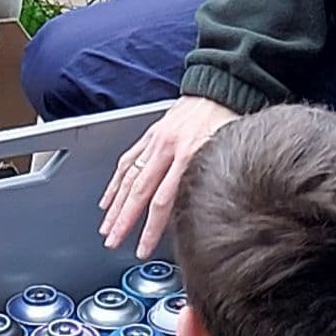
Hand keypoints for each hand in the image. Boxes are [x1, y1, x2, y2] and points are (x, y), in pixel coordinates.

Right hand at [100, 93, 233, 250]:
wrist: (219, 86)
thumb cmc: (228, 120)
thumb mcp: (227, 153)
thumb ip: (211, 181)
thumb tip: (201, 213)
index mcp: (189, 155)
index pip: (163, 201)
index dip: (151, 229)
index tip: (142, 248)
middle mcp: (168, 149)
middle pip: (139, 193)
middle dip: (124, 221)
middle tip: (113, 242)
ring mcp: (155, 142)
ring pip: (129, 178)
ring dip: (114, 205)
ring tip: (106, 227)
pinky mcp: (149, 135)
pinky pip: (127, 161)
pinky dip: (115, 182)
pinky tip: (108, 199)